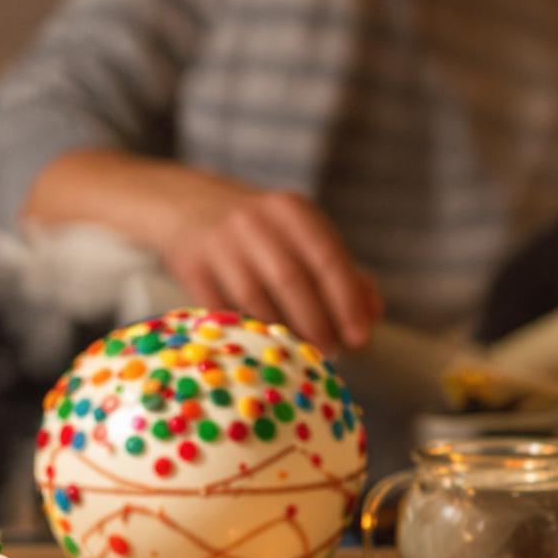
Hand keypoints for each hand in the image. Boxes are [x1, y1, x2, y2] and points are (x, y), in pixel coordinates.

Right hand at [156, 178, 381, 350]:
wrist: (184, 204)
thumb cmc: (260, 231)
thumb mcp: (301, 235)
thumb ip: (341, 271)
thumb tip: (373, 313)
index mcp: (293, 211)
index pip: (328, 258)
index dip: (347, 301)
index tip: (360, 337)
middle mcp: (255, 220)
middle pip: (292, 279)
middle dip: (317, 322)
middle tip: (333, 353)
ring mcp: (219, 241)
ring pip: (254, 297)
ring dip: (281, 332)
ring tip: (301, 354)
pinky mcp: (189, 263)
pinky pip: (220, 307)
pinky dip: (245, 330)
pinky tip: (262, 346)